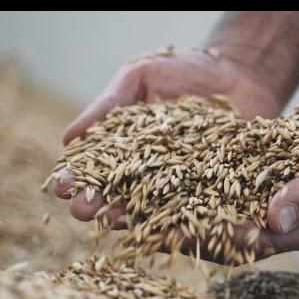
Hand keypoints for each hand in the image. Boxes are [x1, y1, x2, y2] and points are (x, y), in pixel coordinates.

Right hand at [55, 47, 283, 222]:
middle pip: (120, 196)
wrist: (238, 73)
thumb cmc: (184, 72)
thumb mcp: (139, 78)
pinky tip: (173, 226)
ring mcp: (182, 186)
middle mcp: (150, 174)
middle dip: (98, 205)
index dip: (78, 178)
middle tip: (81, 210)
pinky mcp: (215, 191)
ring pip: (155, 210)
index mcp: (126, 150)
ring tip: (115, 220)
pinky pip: (201, 208)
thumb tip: (68, 138)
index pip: (97, 169)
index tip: (61, 184)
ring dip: (134, 218)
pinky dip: (187, 219)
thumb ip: (107, 106)